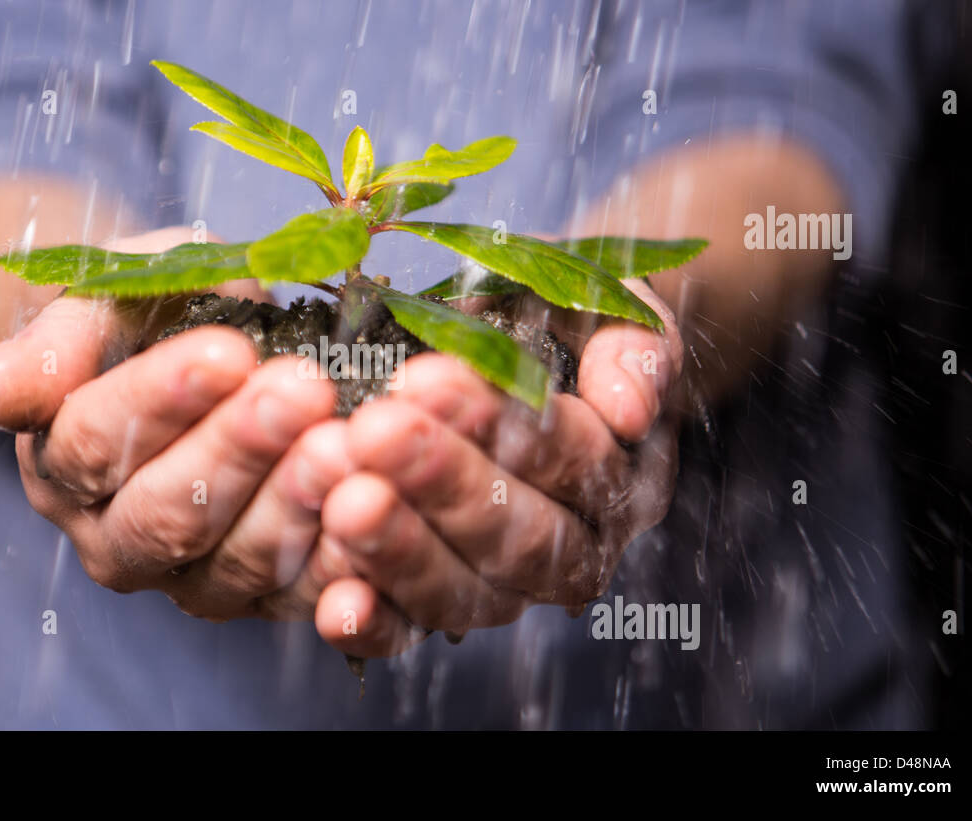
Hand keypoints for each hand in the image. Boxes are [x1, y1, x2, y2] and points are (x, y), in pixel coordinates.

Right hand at [0, 227, 353, 620]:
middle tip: (304, 389)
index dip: (160, 399)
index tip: (227, 350)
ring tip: (346, 443)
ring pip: (235, 561)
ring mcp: (187, 579)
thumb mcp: (108, 298)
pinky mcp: (260, 599)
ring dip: (295, 503)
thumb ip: (57, 344)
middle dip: (239, 449)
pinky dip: (340, 561)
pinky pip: (300, 593)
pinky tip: (377, 511)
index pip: (97, 440)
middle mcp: (114, 539)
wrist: (209, 351)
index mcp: (63, 466)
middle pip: (167, 512)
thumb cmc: (156, 314)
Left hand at [311, 280, 682, 656]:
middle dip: (443, 482)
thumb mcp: (611, 315)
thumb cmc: (558, 332)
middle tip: (375, 432)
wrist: (519, 360)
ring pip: (463, 591)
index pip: (573, 459)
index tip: (429, 379)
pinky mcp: (435, 611)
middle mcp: (574, 550)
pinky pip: (408, 632)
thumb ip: (634, 350)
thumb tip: (628, 411)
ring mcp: (504, 590)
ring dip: (401, 552)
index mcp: (622, 478)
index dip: (502, 423)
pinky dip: (373, 623)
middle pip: (519, 534)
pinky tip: (337, 603)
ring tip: (343, 501)